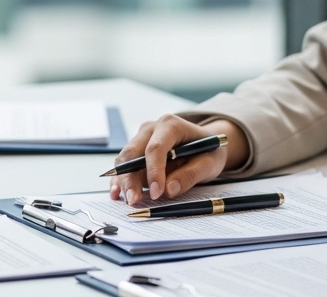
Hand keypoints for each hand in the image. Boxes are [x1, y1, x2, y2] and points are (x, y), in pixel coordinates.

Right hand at [108, 115, 249, 204]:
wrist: (206, 145)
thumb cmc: (209, 151)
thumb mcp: (209, 163)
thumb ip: (190, 175)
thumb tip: (169, 190)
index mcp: (170, 125)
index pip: (155, 148)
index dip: (154, 172)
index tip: (157, 193)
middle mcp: (151, 129)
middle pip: (133, 153)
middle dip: (131, 178)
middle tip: (134, 200)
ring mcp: (141, 139)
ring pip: (124, 161)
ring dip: (124, 181)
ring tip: (128, 201)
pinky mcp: (136, 152)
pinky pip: (124, 167)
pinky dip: (120, 180)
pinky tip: (117, 194)